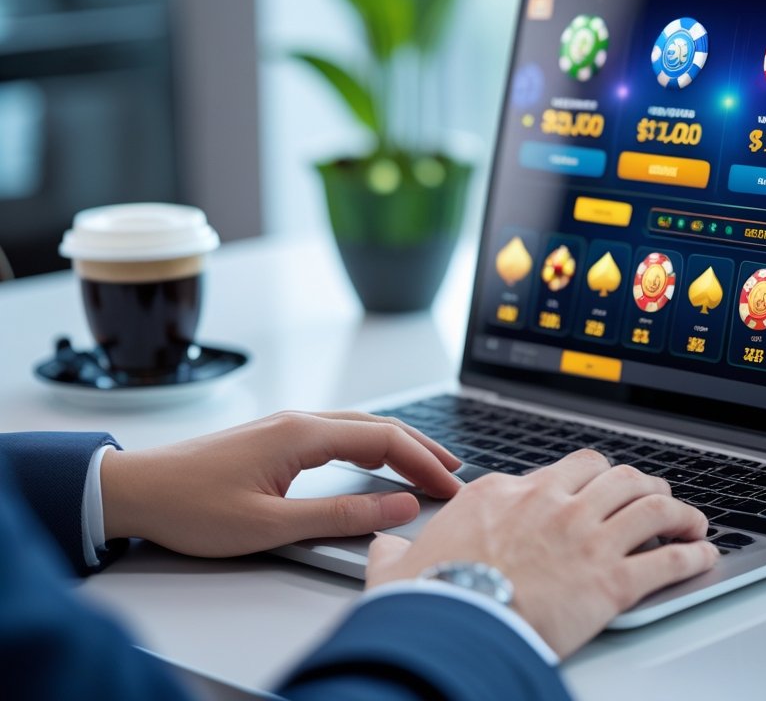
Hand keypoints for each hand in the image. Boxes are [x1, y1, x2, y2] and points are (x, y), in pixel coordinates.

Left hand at [100, 410, 462, 556]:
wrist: (133, 490)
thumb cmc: (190, 506)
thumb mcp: (269, 525)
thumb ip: (339, 516)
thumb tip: (396, 506)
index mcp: (302, 434)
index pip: (383, 441)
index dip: (422, 464)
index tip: (449, 487)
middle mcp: (298, 420)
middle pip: (378, 426)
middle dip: (421, 448)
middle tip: (453, 473)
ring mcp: (286, 426)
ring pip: (359, 426)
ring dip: (398, 443)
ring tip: (427, 464)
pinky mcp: (274, 437)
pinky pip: (339, 432)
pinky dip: (371, 444)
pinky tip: (376, 458)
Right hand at [365, 450, 717, 658]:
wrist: (453, 629)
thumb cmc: (429, 600)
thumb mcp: (398, 567)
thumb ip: (393, 551)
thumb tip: (378, 547)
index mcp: (505, 493)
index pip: (559, 470)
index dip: (582, 481)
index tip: (590, 493)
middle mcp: (552, 504)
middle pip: (614, 474)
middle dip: (638, 481)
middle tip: (650, 494)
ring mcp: (585, 538)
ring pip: (650, 503)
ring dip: (678, 510)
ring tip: (691, 520)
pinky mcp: (610, 579)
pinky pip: (667, 558)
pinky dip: (692, 555)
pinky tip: (703, 556)